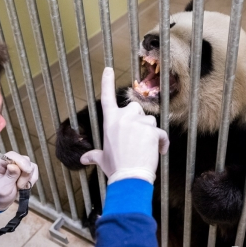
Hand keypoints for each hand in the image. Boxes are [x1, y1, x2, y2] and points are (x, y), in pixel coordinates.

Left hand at [0, 151, 38, 210]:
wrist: (1, 202)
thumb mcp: (2, 189)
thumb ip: (9, 176)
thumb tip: (13, 165)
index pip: (11, 155)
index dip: (21, 161)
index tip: (27, 171)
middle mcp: (8, 162)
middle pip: (23, 159)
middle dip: (25, 174)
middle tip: (19, 186)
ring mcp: (17, 165)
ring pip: (30, 165)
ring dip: (28, 178)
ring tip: (20, 187)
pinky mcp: (24, 169)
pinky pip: (34, 170)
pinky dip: (32, 179)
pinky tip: (25, 186)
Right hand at [80, 67, 168, 184]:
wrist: (130, 177)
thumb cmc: (115, 168)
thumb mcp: (102, 159)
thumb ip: (93, 155)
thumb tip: (83, 159)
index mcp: (110, 122)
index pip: (107, 98)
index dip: (107, 82)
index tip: (108, 69)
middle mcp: (124, 118)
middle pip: (135, 109)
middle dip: (138, 120)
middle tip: (136, 138)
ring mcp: (139, 123)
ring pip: (150, 120)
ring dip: (150, 131)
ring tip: (146, 148)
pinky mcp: (153, 130)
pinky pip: (161, 133)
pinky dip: (162, 142)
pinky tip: (159, 152)